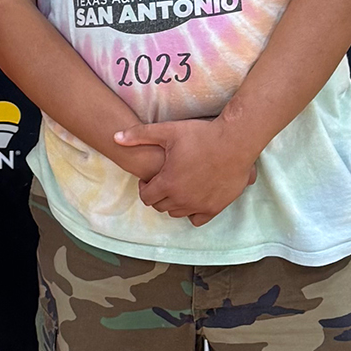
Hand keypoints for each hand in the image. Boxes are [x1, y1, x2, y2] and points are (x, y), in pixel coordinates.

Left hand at [115, 118, 257, 226]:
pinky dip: (192, 211)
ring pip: (177, 213)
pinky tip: (194, 196)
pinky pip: (196, 220)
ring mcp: (199, 205)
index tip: (151, 176)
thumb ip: (139, 135)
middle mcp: (182, 199)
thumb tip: (115, 137)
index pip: (146, 197)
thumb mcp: (168, 131)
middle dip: (158, 194)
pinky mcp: (215, 207)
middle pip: (160, 206)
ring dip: (173, 202)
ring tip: (179, 185)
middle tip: (164, 179)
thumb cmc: (201, 135)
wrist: (235, 141)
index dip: (145, 186)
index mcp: (168, 183)